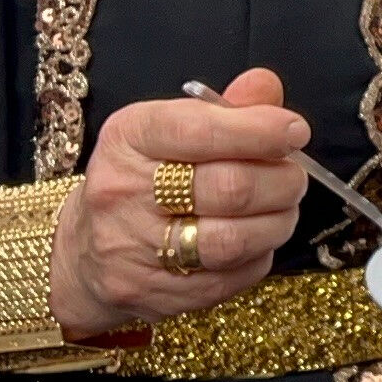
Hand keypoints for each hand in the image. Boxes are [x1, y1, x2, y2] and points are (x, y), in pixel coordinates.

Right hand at [52, 68, 309, 338]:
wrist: (86, 253)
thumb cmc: (143, 178)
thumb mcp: (168, 130)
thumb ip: (223, 109)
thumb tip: (266, 87)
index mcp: (128, 138)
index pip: (199, 128)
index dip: (259, 129)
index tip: (295, 131)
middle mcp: (123, 192)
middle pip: (229, 187)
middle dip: (281, 180)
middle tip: (295, 177)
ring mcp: (135, 250)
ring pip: (234, 240)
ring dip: (278, 222)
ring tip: (283, 209)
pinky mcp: (155, 295)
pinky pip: (232, 279)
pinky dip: (259, 257)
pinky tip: (256, 242)